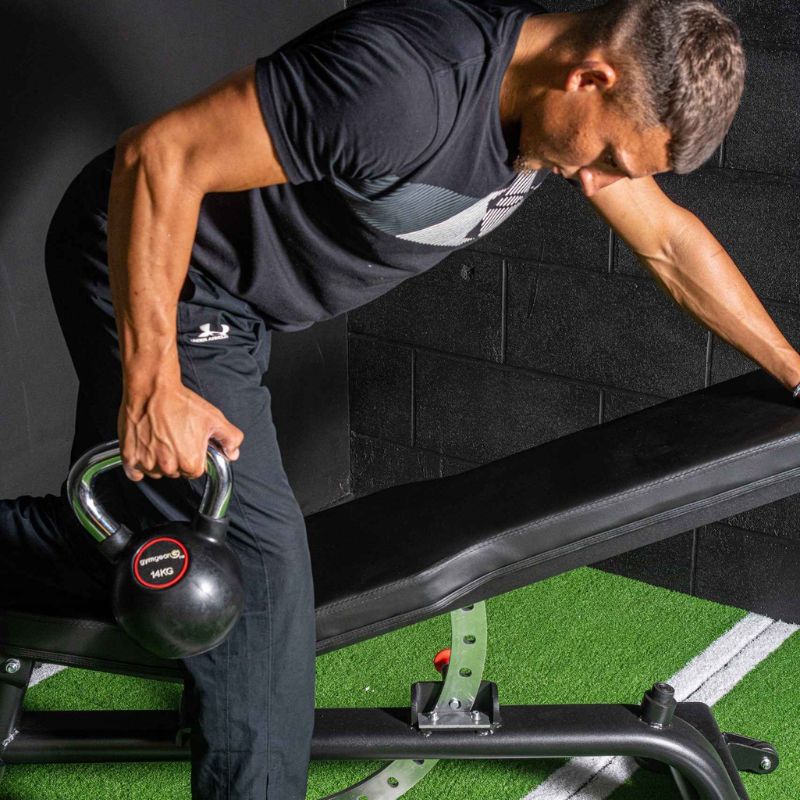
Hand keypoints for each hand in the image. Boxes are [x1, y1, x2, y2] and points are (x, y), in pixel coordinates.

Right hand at [118, 382, 243, 481]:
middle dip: (177, 459)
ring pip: (156, 472)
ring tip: (160, 439)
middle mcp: (168, 466)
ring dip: (159, 461)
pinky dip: (139, 466)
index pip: (195, 471)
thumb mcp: (215, 418)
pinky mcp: (129, 456)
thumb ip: (230, 438)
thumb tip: (232, 453)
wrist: (152, 388)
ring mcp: (147, 463)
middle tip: (175, 438)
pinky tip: (146, 450)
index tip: (190, 445)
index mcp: (190, 462)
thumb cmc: (181, 402)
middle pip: (175, 472)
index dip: (194, 457)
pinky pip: (135, 473)